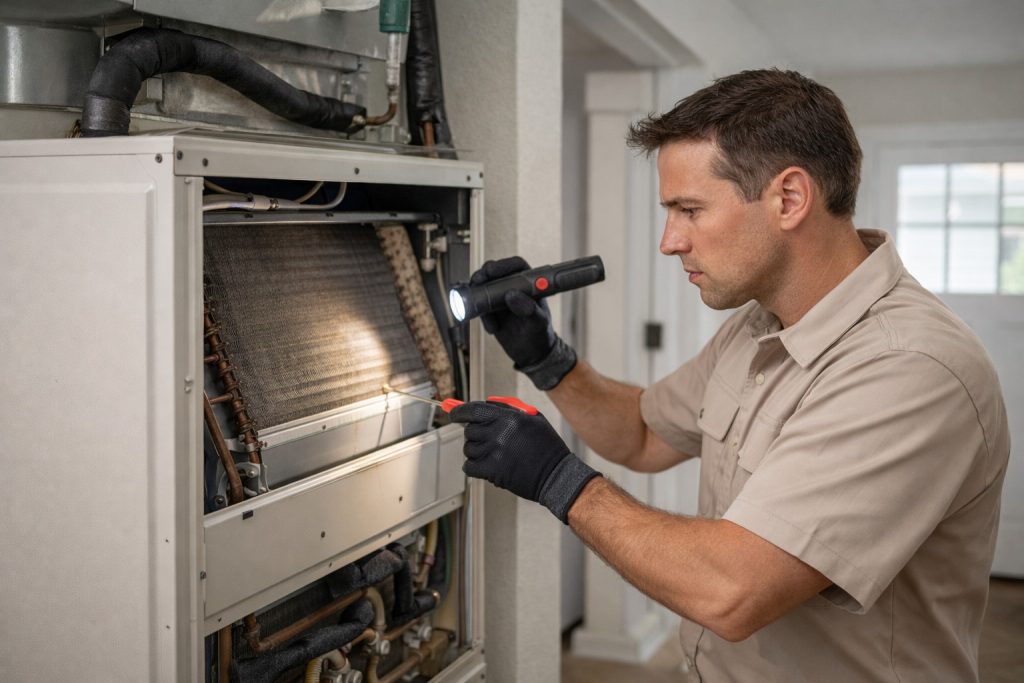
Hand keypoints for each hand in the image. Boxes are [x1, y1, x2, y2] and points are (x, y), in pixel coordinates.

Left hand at [450, 400, 600, 522]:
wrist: (556, 475)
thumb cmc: (546, 446)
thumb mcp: (532, 418)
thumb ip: (507, 407)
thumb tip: (484, 403)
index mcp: (509, 417)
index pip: (473, 410)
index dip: (458, 411)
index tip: (453, 413)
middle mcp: (500, 433)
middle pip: (469, 430)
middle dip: (474, 433)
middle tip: (486, 438)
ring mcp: (495, 453)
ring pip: (468, 448)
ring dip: (475, 451)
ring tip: (492, 454)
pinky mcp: (493, 471)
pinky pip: (469, 466)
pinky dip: (473, 466)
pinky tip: (484, 466)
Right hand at [471, 257, 555, 366]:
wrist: (532, 354)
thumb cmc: (541, 335)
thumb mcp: (539, 323)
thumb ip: (529, 308)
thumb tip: (512, 295)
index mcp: (529, 284)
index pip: (516, 266)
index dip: (502, 265)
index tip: (491, 271)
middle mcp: (513, 287)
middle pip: (494, 273)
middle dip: (483, 276)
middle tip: (477, 282)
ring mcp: (500, 298)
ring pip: (483, 287)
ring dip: (478, 296)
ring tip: (485, 314)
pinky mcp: (491, 311)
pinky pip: (479, 306)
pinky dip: (480, 315)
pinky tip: (492, 328)